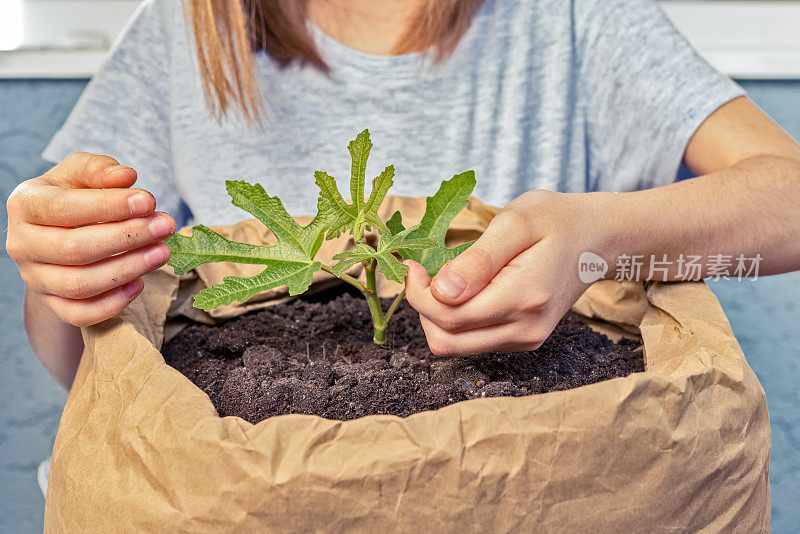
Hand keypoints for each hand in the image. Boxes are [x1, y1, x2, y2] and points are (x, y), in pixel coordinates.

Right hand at [6, 153, 175, 326]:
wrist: (57, 234)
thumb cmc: (74, 196)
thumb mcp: (81, 174)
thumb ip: (99, 169)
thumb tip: (126, 176)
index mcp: (24, 204)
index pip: (63, 208)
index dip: (108, 206)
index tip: (148, 201)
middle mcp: (22, 244)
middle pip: (74, 249)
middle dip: (127, 238)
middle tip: (165, 226)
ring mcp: (35, 278)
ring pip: (80, 284)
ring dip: (127, 269)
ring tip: (162, 252)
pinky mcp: (52, 304)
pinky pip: (80, 314)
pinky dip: (113, 303)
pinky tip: (140, 284)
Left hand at [405, 189, 601, 356]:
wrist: (598, 238)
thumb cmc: (556, 220)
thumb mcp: (515, 222)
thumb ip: (478, 260)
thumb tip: (441, 291)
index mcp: (524, 297)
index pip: (449, 316)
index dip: (418, 294)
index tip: (412, 264)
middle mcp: (526, 328)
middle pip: (447, 340)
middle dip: (423, 307)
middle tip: (422, 271)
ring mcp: (526, 339)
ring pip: (456, 346)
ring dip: (437, 315)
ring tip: (445, 278)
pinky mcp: (523, 340)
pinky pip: (472, 341)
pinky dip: (455, 320)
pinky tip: (464, 289)